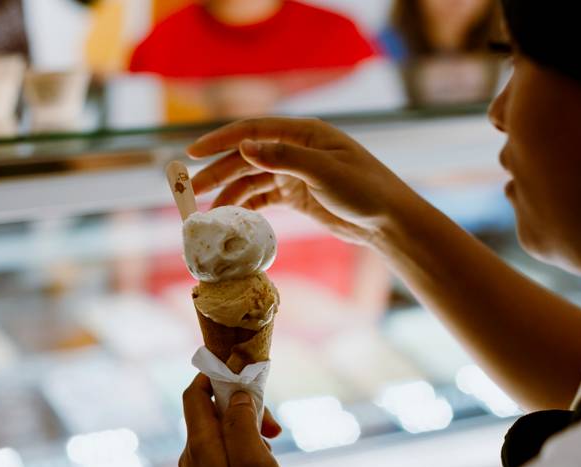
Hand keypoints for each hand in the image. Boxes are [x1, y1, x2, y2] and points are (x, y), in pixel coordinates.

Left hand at [180, 375, 296, 466]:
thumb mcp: (254, 460)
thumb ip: (242, 421)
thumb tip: (236, 393)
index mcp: (200, 444)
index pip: (195, 392)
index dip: (219, 377)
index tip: (249, 378)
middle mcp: (193, 456)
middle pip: (211, 411)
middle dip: (243, 407)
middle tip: (274, 428)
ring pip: (221, 433)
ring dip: (247, 430)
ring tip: (271, 451)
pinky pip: (224, 453)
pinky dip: (244, 450)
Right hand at [188, 117, 423, 245]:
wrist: (388, 221)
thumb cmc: (364, 190)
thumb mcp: (324, 172)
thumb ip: (283, 158)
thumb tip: (244, 146)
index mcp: (304, 133)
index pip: (253, 130)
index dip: (220, 140)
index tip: (192, 153)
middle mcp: (296, 149)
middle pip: (246, 157)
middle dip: (218, 173)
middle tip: (191, 191)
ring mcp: (295, 172)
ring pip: (252, 180)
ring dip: (229, 194)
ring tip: (208, 213)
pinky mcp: (298, 195)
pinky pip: (263, 198)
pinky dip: (246, 206)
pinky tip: (231, 218)